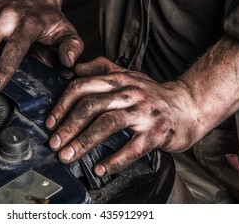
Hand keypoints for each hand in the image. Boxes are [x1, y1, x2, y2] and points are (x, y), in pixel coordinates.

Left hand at [46, 57, 201, 175]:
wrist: (189, 105)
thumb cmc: (152, 95)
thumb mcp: (128, 75)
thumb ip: (102, 69)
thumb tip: (75, 70)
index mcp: (119, 79)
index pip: (83, 86)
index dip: (62, 104)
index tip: (50, 123)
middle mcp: (130, 92)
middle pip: (91, 105)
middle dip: (68, 126)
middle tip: (54, 144)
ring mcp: (145, 112)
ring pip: (108, 124)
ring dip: (84, 142)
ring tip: (68, 156)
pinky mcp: (158, 132)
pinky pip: (133, 147)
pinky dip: (114, 160)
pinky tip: (100, 169)